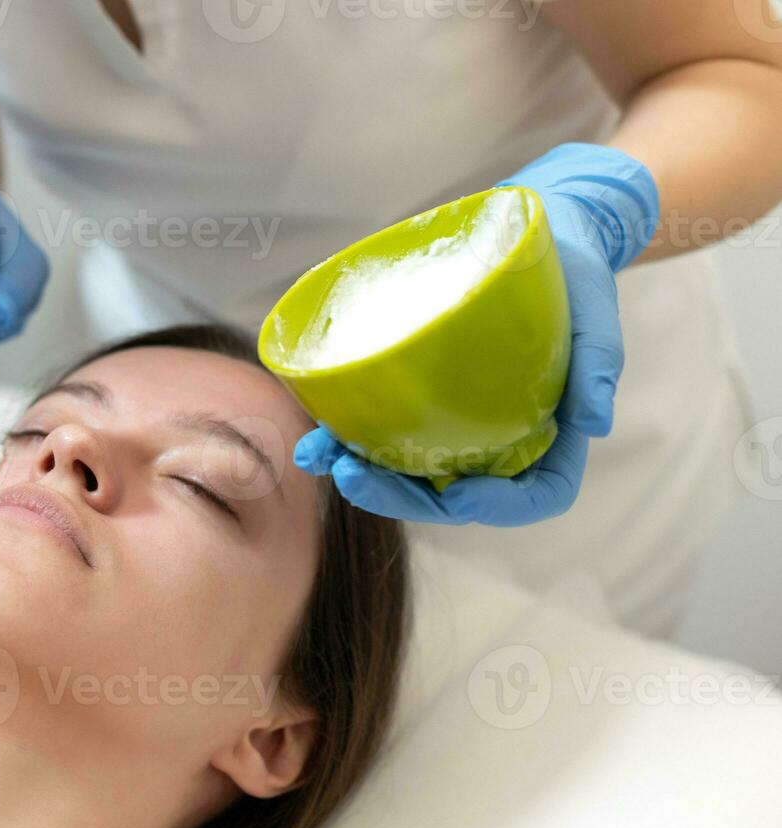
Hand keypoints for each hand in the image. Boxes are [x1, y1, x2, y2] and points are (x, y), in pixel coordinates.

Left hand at [295, 143, 659, 525]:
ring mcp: (462, 422)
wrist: (544, 230)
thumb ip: (600, 362)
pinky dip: (351, 435)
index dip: (498, 507)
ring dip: (363, 473)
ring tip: (318, 455)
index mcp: (555, 434)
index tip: (456, 494)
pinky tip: (318, 427)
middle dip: (399, 497)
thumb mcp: (597, 308)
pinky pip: (390, 428)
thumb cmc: (579, 273)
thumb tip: (595, 423)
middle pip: (453, 495)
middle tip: (350, 475)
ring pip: (413, 471)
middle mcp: (504, 439)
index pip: (534, 495)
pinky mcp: (427, 394)